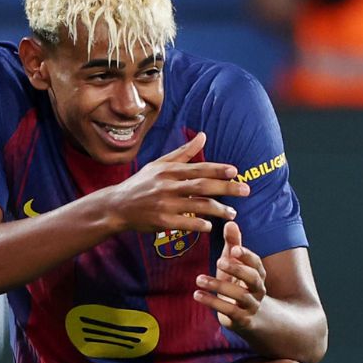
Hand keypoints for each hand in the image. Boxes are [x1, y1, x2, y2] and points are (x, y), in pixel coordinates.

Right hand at [100, 133, 250, 233]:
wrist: (117, 206)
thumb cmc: (141, 183)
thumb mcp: (159, 164)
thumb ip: (184, 152)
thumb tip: (203, 136)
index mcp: (169, 171)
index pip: (198, 168)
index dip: (218, 170)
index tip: (235, 171)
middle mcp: (167, 186)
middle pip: (202, 186)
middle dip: (226, 188)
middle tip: (246, 190)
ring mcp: (164, 204)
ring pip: (197, 206)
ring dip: (218, 210)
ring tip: (233, 213)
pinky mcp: (161, 222)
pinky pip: (185, 224)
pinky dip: (199, 224)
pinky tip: (210, 226)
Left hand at [194, 220, 268, 331]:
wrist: (254, 319)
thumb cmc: (240, 286)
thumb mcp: (235, 266)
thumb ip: (233, 245)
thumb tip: (230, 222)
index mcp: (258, 274)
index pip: (256, 263)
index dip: (246, 256)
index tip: (234, 249)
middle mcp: (258, 289)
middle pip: (253, 278)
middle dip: (237, 269)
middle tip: (219, 261)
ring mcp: (251, 305)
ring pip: (240, 296)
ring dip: (219, 286)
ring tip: (199, 279)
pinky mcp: (242, 320)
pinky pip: (230, 311)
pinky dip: (213, 302)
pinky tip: (197, 294)